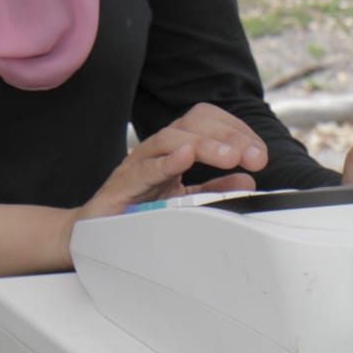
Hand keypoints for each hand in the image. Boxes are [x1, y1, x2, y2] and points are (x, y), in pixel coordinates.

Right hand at [73, 103, 264, 227]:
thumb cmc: (136, 208)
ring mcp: (139, 162)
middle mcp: (158, 148)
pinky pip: (146, 167)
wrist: (93, 230)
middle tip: (253, 157)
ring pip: (172, 137)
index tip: (259, 154)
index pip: (208, 121)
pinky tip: (186, 158)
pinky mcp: (123, 183)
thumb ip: (214, 188)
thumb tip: (247, 181)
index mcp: (175, 148)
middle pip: (194, 122)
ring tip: (230, 157)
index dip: (238, 131)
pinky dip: (167, 161)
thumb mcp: (184, 198)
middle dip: (229, 135)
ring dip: (206, 145)